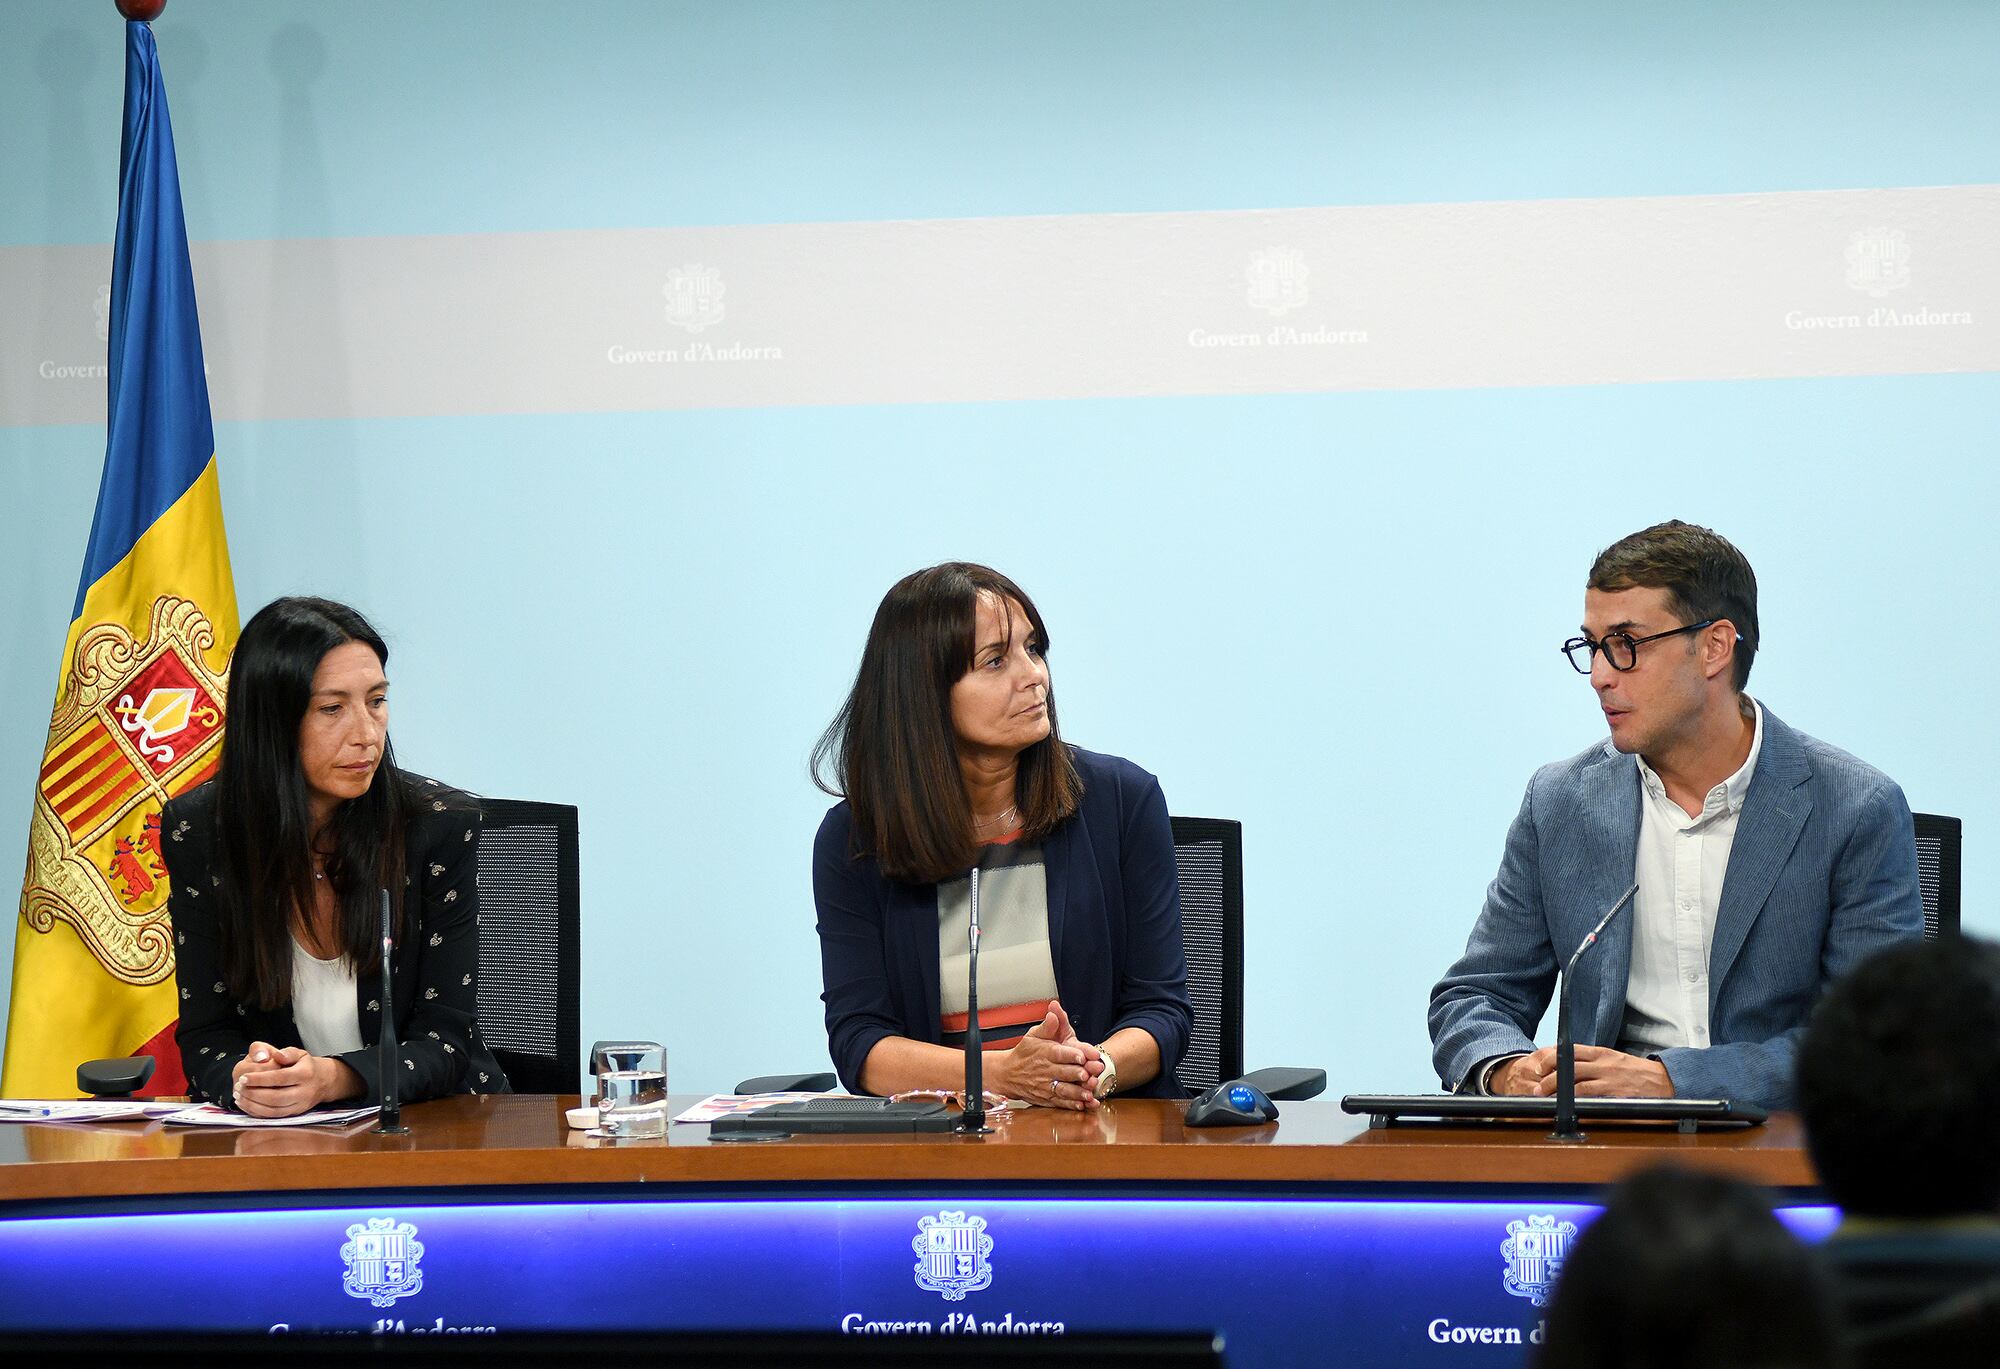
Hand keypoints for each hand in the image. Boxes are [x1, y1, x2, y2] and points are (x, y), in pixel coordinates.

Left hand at [231, 1042, 359, 1116]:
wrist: (324, 1082)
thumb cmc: (306, 1066)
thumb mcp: (300, 1053)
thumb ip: (287, 1052)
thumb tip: (276, 1056)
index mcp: (305, 1074)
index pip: (280, 1078)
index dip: (260, 1079)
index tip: (243, 1078)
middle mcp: (304, 1092)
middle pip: (275, 1097)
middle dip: (253, 1093)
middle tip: (237, 1087)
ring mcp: (300, 1105)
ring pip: (273, 1110)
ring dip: (252, 1104)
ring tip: (238, 1096)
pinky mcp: (294, 1114)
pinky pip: (273, 1117)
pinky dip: (257, 1112)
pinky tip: (246, 1104)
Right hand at [994, 1005, 1098, 1109]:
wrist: (1007, 1074)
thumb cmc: (1024, 1054)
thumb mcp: (1033, 1035)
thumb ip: (1048, 1026)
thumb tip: (1054, 1012)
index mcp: (1045, 1053)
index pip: (1059, 1053)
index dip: (1071, 1054)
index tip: (1082, 1055)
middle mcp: (1046, 1070)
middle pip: (1064, 1072)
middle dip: (1077, 1073)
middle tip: (1089, 1074)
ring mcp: (1047, 1086)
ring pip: (1063, 1090)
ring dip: (1077, 1093)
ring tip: (1088, 1094)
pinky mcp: (1047, 1098)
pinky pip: (1061, 1102)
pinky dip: (1072, 1105)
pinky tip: (1083, 1105)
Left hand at [1494, 1045, 1673, 1097]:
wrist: (1665, 1081)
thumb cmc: (1637, 1072)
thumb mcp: (1614, 1060)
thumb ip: (1593, 1062)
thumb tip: (1569, 1066)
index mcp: (1602, 1053)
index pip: (1569, 1050)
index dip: (1550, 1057)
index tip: (1538, 1066)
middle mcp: (1603, 1063)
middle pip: (1567, 1066)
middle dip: (1548, 1077)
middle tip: (1536, 1087)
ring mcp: (1609, 1078)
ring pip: (1575, 1082)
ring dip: (1556, 1090)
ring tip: (1545, 1098)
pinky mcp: (1615, 1093)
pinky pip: (1590, 1096)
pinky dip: (1574, 1100)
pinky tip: (1565, 1106)